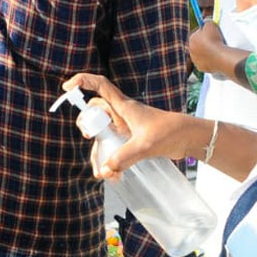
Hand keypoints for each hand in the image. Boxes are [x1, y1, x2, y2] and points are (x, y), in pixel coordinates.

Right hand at [62, 73, 200, 172]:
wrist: (189, 138)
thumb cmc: (169, 132)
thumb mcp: (145, 145)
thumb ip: (125, 157)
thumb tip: (106, 170)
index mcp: (123, 105)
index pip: (99, 85)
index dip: (82, 82)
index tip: (67, 89)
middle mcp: (121, 114)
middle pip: (94, 112)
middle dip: (87, 125)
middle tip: (90, 136)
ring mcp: (124, 127)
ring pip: (101, 134)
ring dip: (98, 152)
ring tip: (101, 173)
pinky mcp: (130, 139)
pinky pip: (111, 147)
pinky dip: (109, 160)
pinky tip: (112, 175)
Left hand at [189, 22, 248, 78]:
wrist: (219, 56)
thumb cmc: (214, 40)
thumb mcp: (211, 24)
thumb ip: (207, 21)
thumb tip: (206, 20)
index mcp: (191, 39)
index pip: (196, 33)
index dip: (204, 32)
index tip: (211, 32)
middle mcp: (190, 51)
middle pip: (198, 45)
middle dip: (205, 43)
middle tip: (214, 41)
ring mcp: (195, 60)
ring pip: (202, 54)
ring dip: (207, 52)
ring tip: (217, 50)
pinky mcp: (201, 68)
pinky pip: (206, 63)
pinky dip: (210, 61)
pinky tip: (216, 58)